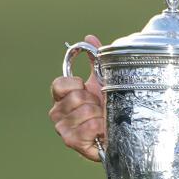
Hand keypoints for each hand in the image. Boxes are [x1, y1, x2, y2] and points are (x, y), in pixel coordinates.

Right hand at [49, 34, 105, 160]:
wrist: (120, 133)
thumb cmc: (109, 108)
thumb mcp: (104, 81)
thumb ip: (96, 60)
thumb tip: (88, 37)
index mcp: (61, 96)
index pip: (60, 84)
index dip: (77, 85)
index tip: (87, 90)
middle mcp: (57, 112)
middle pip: (75, 97)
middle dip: (93, 101)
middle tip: (99, 108)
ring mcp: (62, 128)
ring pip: (84, 111)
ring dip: (99, 115)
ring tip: (102, 120)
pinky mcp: (72, 141)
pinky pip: (90, 126)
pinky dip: (101, 128)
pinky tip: (101, 132)